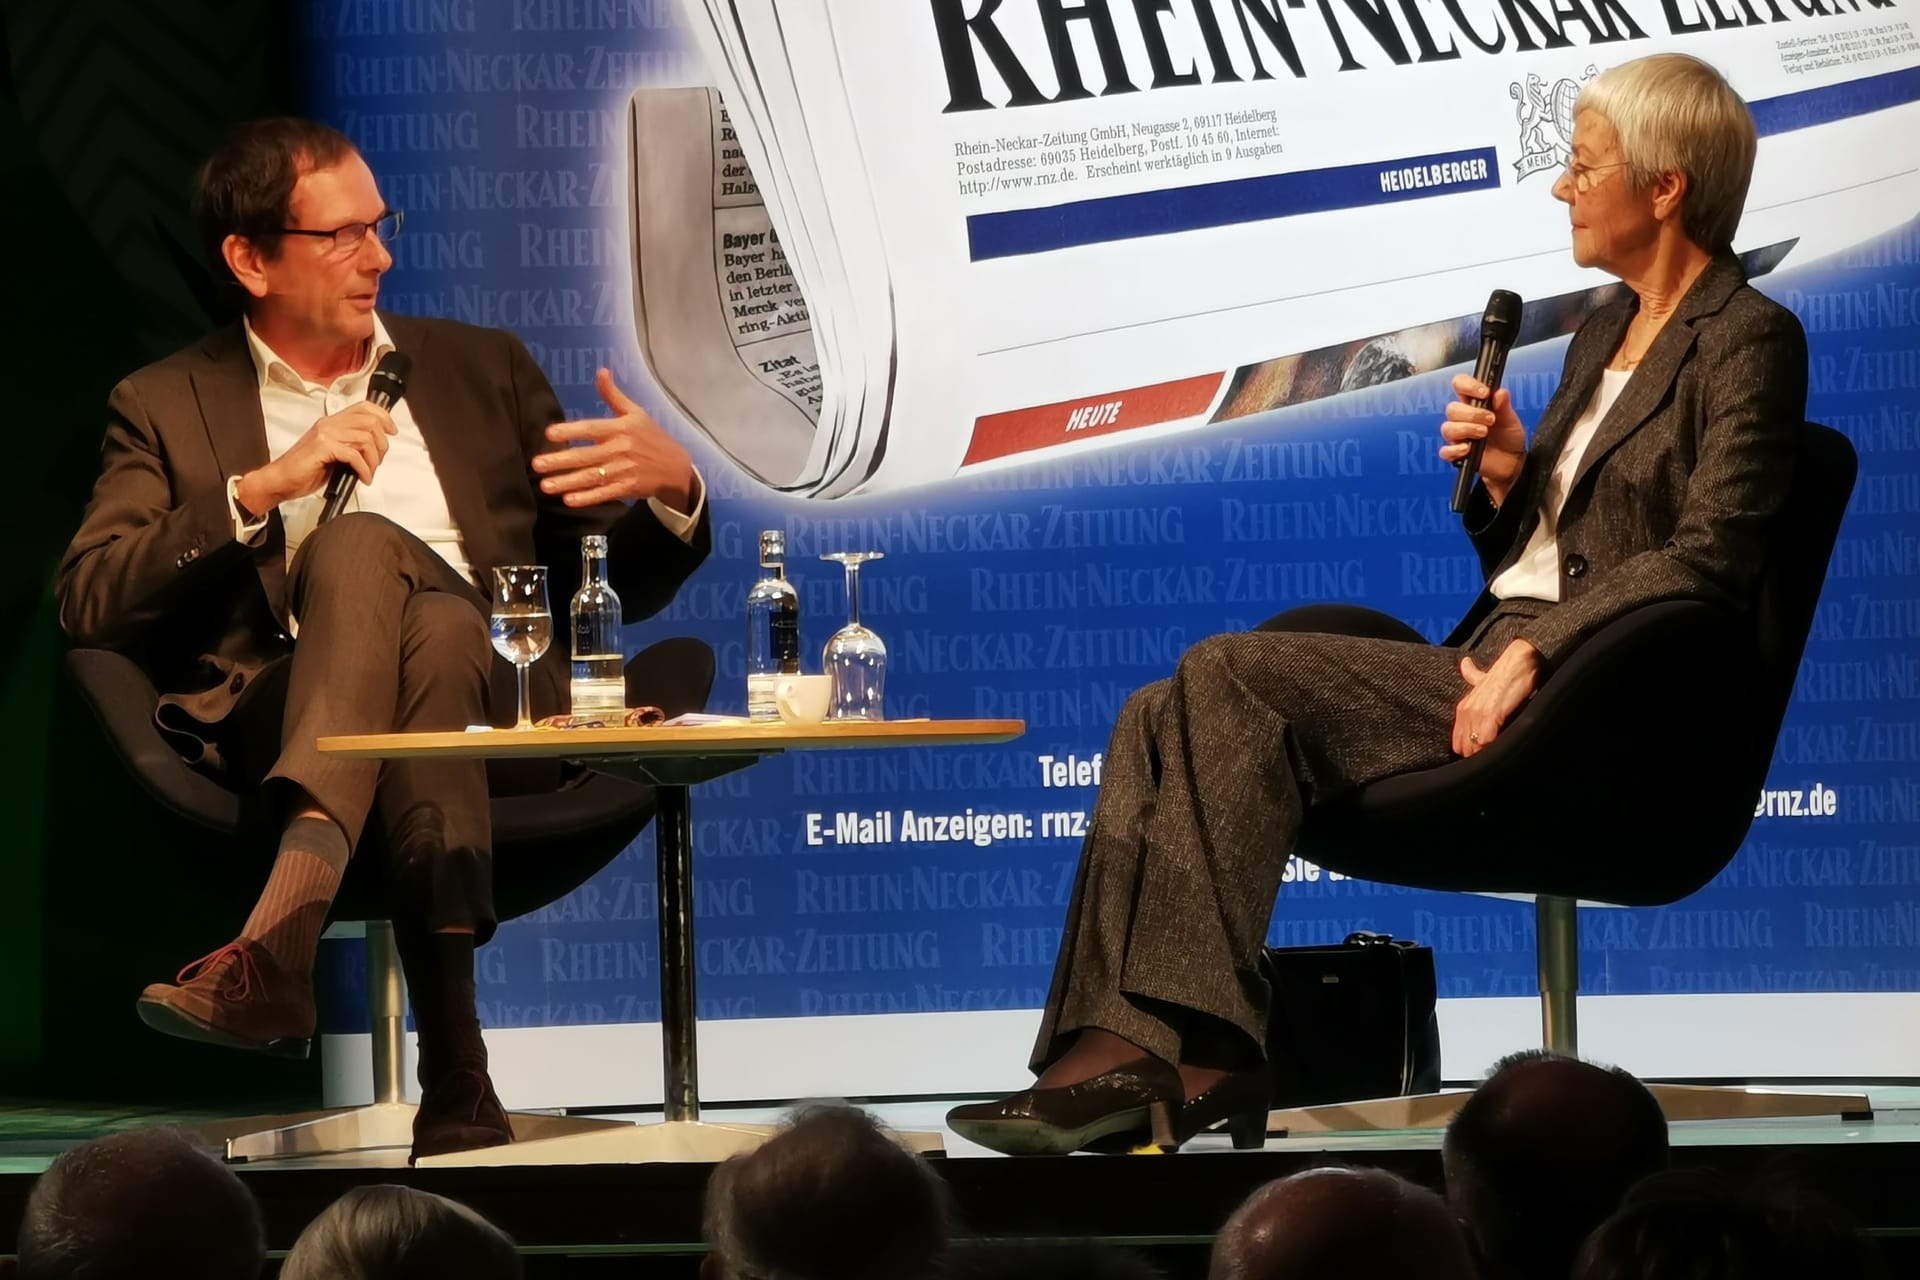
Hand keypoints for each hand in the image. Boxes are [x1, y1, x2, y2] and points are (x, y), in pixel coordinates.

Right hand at [238, 402, 396, 511]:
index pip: (363, 407)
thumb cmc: (304, 470)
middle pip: (370, 422)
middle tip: (378, 462)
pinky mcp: (323, 447)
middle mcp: (329, 423)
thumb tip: (374, 450)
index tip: (392, 432)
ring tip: (369, 473)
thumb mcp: (332, 454)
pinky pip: (354, 455)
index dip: (383, 416)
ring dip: (374, 460)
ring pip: (365, 438)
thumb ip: (350, 446)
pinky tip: (363, 478)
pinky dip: (364, 469)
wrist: (280, 480)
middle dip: (382, 444)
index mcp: (331, 422)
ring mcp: (325, 434)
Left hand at [531, 369, 695, 509]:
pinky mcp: (628, 488)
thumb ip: (613, 395)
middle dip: (560, 461)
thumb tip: (601, 371)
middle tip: (536, 465)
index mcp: (621, 428)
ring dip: (567, 482)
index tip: (549, 433)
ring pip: (591, 477)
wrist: (676, 468)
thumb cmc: (652, 437)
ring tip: (545, 486)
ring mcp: (624, 471)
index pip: (592, 429)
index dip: (571, 431)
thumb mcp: (636, 413)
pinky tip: (569, 500)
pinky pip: (604, 494)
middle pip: (586, 456)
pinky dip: (587, 498)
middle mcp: (621, 449)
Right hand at [1439, 374, 1526, 507]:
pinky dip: (1455, 450)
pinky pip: (1445, 451)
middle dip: (1472, 414)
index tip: (1483, 393)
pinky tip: (1468, 449)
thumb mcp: (1511, 419)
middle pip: (1452, 408)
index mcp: (1474, 403)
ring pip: (1448, 428)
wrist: (1512, 462)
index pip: (1460, 385)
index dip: (1467, 385)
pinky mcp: (1457, 454)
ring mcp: (1459, 436)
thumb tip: (1500, 393)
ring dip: (1466, 429)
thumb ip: (1504, 405)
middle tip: (1490, 420)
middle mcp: (1463, 418)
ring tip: (1483, 433)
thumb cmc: (1509, 438)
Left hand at [1453, 640, 1540, 757]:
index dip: (1469, 749)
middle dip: (1476, 755)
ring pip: (1473, 747)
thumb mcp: (1482, 677)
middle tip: (1489, 756)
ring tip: (1496, 754)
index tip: (1480, 753)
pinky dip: (1492, 748)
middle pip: (1464, 747)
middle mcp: (1467, 712)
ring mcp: (1477, 714)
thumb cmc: (1505, 673)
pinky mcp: (1491, 715)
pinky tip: (1500, 747)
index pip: (1457, 740)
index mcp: (1463, 708)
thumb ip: (1472, 675)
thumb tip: (1465, 664)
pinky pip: (1485, 741)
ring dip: (1484, 753)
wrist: (1519, 662)